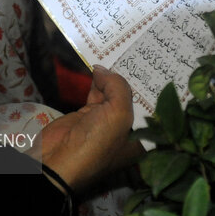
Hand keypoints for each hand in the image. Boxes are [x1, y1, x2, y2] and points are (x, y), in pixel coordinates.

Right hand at [40, 65, 143, 191]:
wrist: (57, 160)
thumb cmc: (97, 142)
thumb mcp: (118, 113)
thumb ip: (117, 87)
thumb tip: (102, 70)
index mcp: (141, 138)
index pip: (151, 109)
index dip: (152, 89)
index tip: (156, 68)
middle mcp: (126, 129)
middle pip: (132, 99)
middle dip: (134, 80)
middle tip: (139, 54)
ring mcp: (105, 122)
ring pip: (113, 95)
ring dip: (113, 78)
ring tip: (118, 55)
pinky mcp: (87, 115)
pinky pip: (97, 95)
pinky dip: (97, 82)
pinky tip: (99, 69)